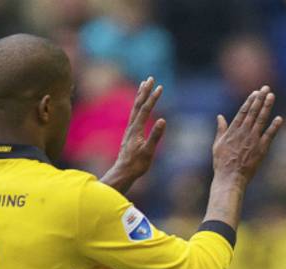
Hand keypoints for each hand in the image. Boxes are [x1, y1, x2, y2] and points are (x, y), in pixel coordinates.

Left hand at [100, 77, 167, 193]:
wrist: (123, 172)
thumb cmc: (136, 164)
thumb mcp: (148, 151)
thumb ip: (155, 136)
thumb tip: (163, 120)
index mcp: (136, 129)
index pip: (146, 109)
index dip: (153, 98)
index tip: (160, 87)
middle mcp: (132, 126)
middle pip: (138, 104)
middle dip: (145, 91)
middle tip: (150, 78)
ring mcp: (130, 130)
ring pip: (135, 108)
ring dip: (140, 96)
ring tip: (143, 85)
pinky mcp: (130, 134)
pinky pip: (134, 115)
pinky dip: (138, 106)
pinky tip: (140, 106)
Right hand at [213, 86, 282, 184]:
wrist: (230, 178)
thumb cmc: (222, 163)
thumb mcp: (217, 144)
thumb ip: (220, 129)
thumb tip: (220, 117)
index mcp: (233, 130)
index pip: (243, 111)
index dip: (250, 101)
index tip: (255, 92)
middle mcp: (244, 132)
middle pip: (253, 112)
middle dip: (260, 99)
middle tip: (266, 88)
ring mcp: (253, 140)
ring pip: (261, 120)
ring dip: (267, 107)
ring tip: (271, 96)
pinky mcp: (261, 149)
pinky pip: (269, 135)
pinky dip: (274, 127)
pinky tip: (279, 118)